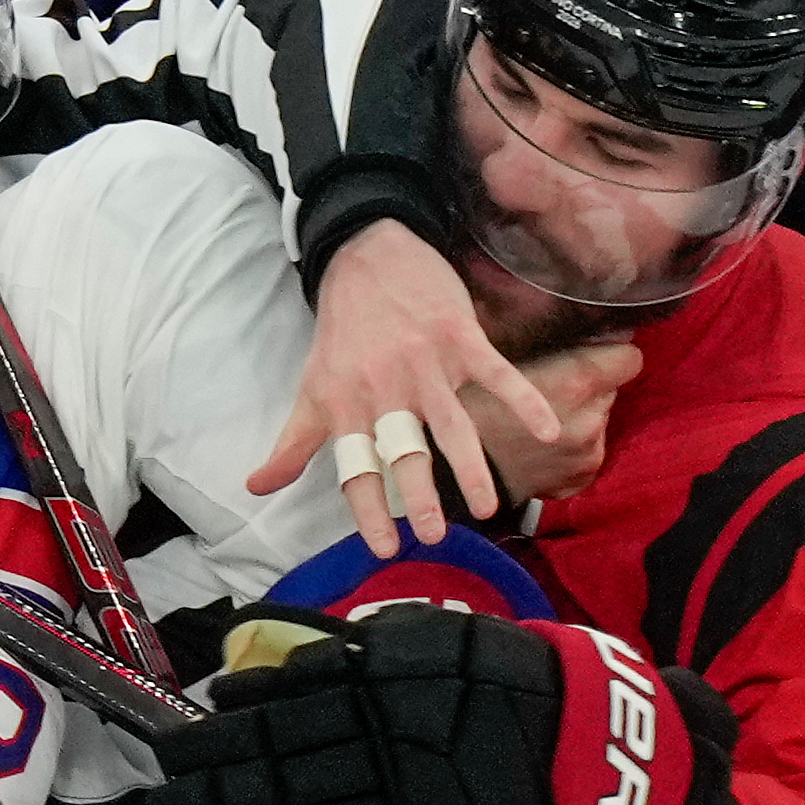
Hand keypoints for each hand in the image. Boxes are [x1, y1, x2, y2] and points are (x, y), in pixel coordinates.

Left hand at [139, 602, 744, 804]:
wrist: (604, 760)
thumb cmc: (513, 693)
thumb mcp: (440, 647)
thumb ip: (359, 654)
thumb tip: (270, 662)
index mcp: (383, 696)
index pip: (280, 714)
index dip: (221, 734)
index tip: (176, 747)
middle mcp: (382, 758)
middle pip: (275, 778)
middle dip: (207, 796)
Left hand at [253, 218, 559, 552]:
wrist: (366, 256)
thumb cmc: (341, 332)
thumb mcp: (310, 388)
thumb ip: (294, 445)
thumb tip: (256, 488)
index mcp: (347, 407)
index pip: (356, 470)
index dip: (368, 511)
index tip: (386, 549)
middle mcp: (385, 390)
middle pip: (404, 452)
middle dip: (418, 494)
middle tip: (435, 534)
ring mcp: (426, 364)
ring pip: (451, 424)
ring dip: (469, 466)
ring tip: (485, 507)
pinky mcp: (461, 337)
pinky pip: (497, 374)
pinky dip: (524, 400)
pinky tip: (548, 431)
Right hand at [471, 336, 636, 507]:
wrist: (448, 477)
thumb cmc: (465, 407)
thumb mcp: (498, 358)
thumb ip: (544, 343)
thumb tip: (574, 326)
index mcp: (575, 383)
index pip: (628, 358)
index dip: (608, 354)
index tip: (588, 356)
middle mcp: (591, 421)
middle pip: (610, 390)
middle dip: (586, 390)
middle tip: (547, 391)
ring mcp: (588, 456)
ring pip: (597, 421)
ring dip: (577, 419)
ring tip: (536, 423)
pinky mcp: (578, 480)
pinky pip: (587, 453)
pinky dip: (569, 450)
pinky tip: (539, 450)